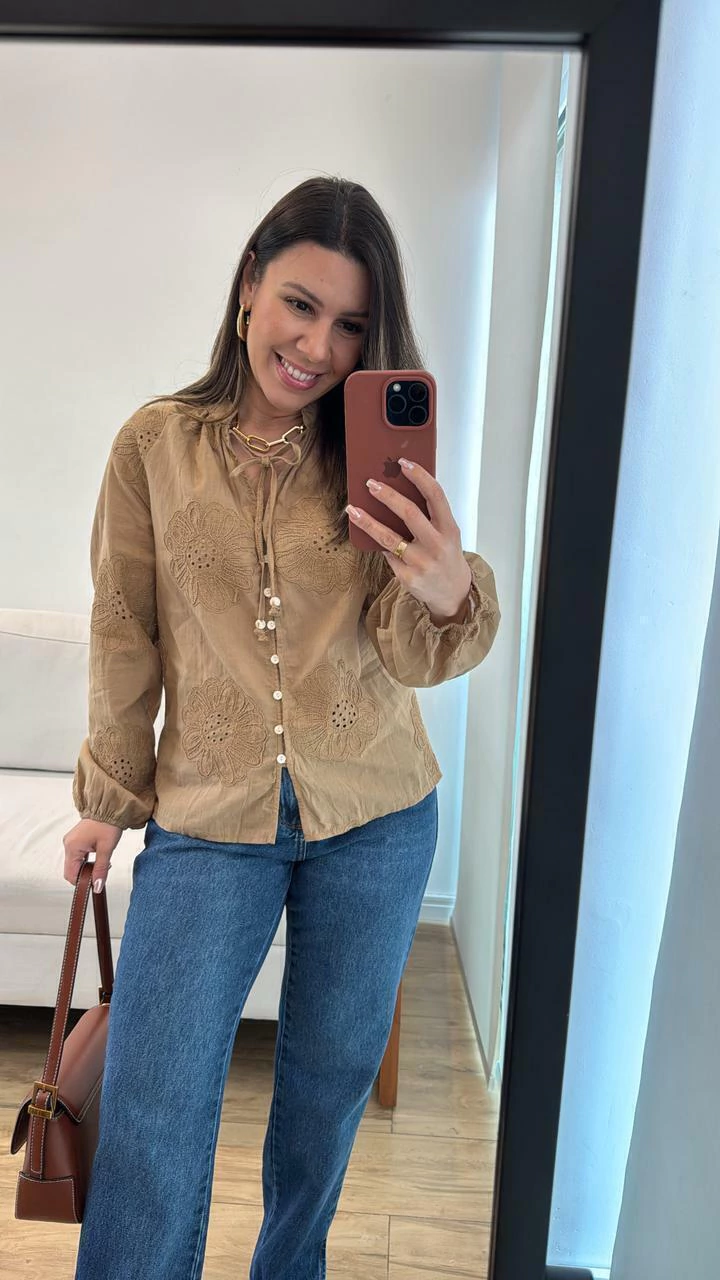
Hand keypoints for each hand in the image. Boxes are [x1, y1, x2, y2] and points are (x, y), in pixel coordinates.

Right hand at [63, 818, 123, 892]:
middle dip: (85, 874)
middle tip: (101, 872)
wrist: (109, 808)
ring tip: (102, 863)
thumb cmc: (107, 824)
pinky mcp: (76, 839)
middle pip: (71, 870)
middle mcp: (68, 844)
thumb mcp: (106, 849)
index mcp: (72, 847)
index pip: (70, 874)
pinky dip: (86, 860)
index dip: (81, 882)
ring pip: (75, 863)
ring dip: (87, 867)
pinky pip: (78, 855)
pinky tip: (98, 857)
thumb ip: (101, 869)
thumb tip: (97, 886)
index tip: (94, 883)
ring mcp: (71, 841)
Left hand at [346, 457, 471, 622]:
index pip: (435, 496)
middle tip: (370, 483)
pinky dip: (379, 545)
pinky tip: (370, 537)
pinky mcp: (408, 577)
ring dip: (368, 522)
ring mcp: (422, 563)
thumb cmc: (446, 556)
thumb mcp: (447, 534)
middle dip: (387, 496)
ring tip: (353, 510)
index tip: (403, 463)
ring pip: (389, 538)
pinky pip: (387, 555)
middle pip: (409, 513)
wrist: (453, 593)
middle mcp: (437, 544)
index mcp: (449, 528)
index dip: (419, 476)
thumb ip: (430, 516)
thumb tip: (397, 491)